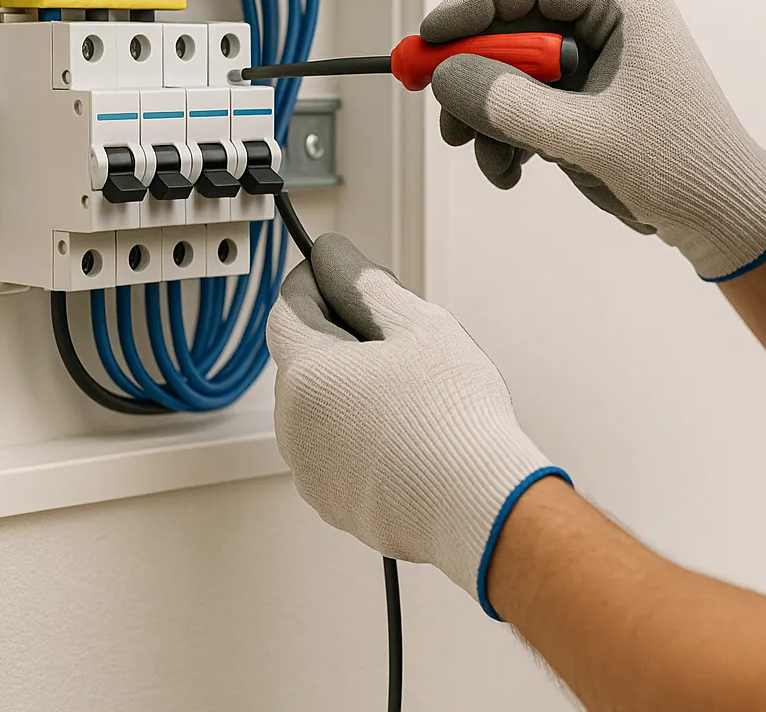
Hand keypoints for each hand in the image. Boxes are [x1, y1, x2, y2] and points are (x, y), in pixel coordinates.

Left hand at [268, 233, 568, 615]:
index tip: (339, 276)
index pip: (286, 311)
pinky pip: (337, 454)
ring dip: (350, 392)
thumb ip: (367, 285)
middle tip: (397, 339)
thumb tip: (335, 259)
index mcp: (307, 376)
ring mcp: (313, 473)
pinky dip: (361, 437)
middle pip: (304, 362)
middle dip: (340, 341)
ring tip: (413, 394)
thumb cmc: (454, 417)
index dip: (314, 285)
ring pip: (320, 411)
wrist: (479, 505)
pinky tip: (410, 434)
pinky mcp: (336, 506)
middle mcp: (295, 428)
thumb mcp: (419, 326)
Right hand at [424, 0, 765, 281]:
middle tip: (440, 108)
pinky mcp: (584, 103)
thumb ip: (514, 106)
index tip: (431, 38)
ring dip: (484, 113)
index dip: (474, 2)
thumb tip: (448, 77)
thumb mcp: (591, 137)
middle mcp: (607, 24)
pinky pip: (523, 103)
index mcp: (625, 5)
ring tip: (484, 158)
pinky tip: (508, 171)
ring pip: (509, 69)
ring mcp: (594, 65)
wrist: (723, 218)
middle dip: (471, 70)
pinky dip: (504, 135)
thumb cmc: (686, 166)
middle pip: (512, 24)